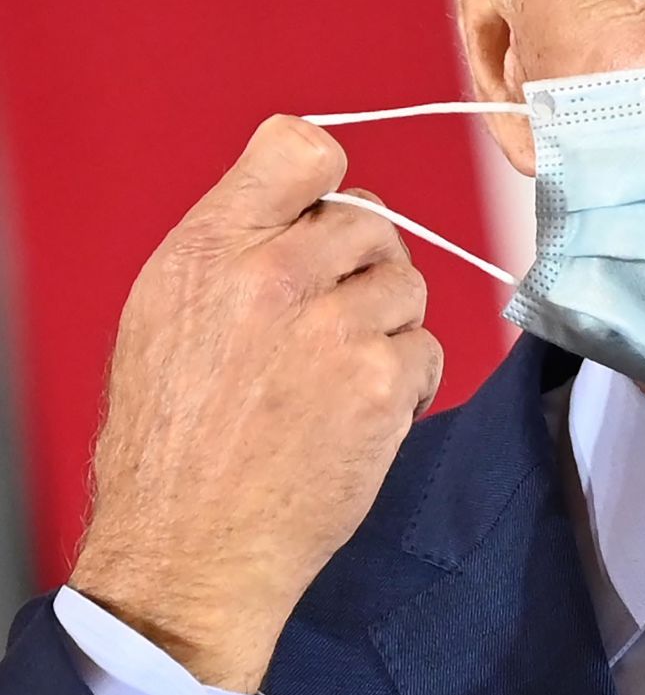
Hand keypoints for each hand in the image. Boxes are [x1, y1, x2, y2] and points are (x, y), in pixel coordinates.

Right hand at [68, 115, 442, 693]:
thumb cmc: (171, 438)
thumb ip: (236, 244)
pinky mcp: (384, 384)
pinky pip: (429, 348)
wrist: (190, 547)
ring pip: (407, 284)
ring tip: (336, 375)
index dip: (324, 180)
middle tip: (326, 320)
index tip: (320, 215)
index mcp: (214, 247)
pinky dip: (407, 380)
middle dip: (360, 265)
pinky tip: (361, 413)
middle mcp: (278, 275)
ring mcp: (338, 329)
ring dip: (386, 324)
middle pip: (372, 218)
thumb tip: (307, 205)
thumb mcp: (166, 312)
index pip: (302, 147)